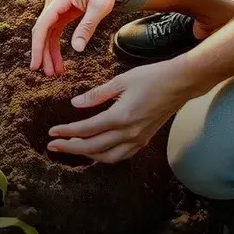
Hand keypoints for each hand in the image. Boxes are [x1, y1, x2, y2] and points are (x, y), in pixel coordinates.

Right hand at [30, 0, 119, 75]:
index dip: (37, 47)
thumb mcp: (99, 7)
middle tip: (47, 75)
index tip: (35, 65)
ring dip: (49, 53)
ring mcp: (56, 8)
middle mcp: (52, 4)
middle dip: (43, 54)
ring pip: (47, 34)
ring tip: (55, 72)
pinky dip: (56, 46)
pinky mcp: (62, 11)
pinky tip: (60, 60)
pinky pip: (55, 31)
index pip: (42, 27)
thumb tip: (76, 49)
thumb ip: (87, 27)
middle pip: (41, 33)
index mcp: (57, 1)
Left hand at [46, 59, 196, 162]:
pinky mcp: (145, 139)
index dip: (67, 132)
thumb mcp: (120, 81)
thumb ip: (96, 94)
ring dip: (87, 155)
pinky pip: (122, 155)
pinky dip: (105, 156)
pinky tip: (96, 151)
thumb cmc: (152, 77)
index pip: (87, 129)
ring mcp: (139, 138)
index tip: (52, 132)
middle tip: (53, 145)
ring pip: (108, 157)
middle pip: (93, 147)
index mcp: (121, 116)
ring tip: (71, 148)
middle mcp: (129, 132)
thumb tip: (75, 103)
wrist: (181, 83)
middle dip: (70, 148)